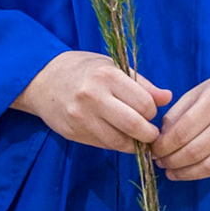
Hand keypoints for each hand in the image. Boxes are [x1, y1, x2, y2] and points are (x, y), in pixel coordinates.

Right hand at [12, 51, 172, 151]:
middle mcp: (94, 97)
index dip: (152, 111)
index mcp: (107, 76)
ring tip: (137, 137)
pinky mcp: (73, 133)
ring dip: (134, 143)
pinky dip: (116, 144)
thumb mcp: (112, 66)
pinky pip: (103, 145)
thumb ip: (141, 83)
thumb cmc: (83, 69)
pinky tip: (119, 136)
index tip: (150, 111)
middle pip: (134, 125)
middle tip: (151, 133)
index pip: (144, 103)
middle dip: (149, 134)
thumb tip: (167, 97)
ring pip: (119, 141)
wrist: (42, 79)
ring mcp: (82, 117)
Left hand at [152, 59, 209, 181]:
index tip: (154, 150)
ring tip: (173, 171)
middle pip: (193, 153)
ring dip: (185, 174)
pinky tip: (197, 167)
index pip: (181, 133)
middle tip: (161, 163)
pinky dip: (207, 172)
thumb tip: (161, 138)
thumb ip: (179, 112)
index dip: (163, 147)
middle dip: (171, 162)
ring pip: (208, 168)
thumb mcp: (202, 89)